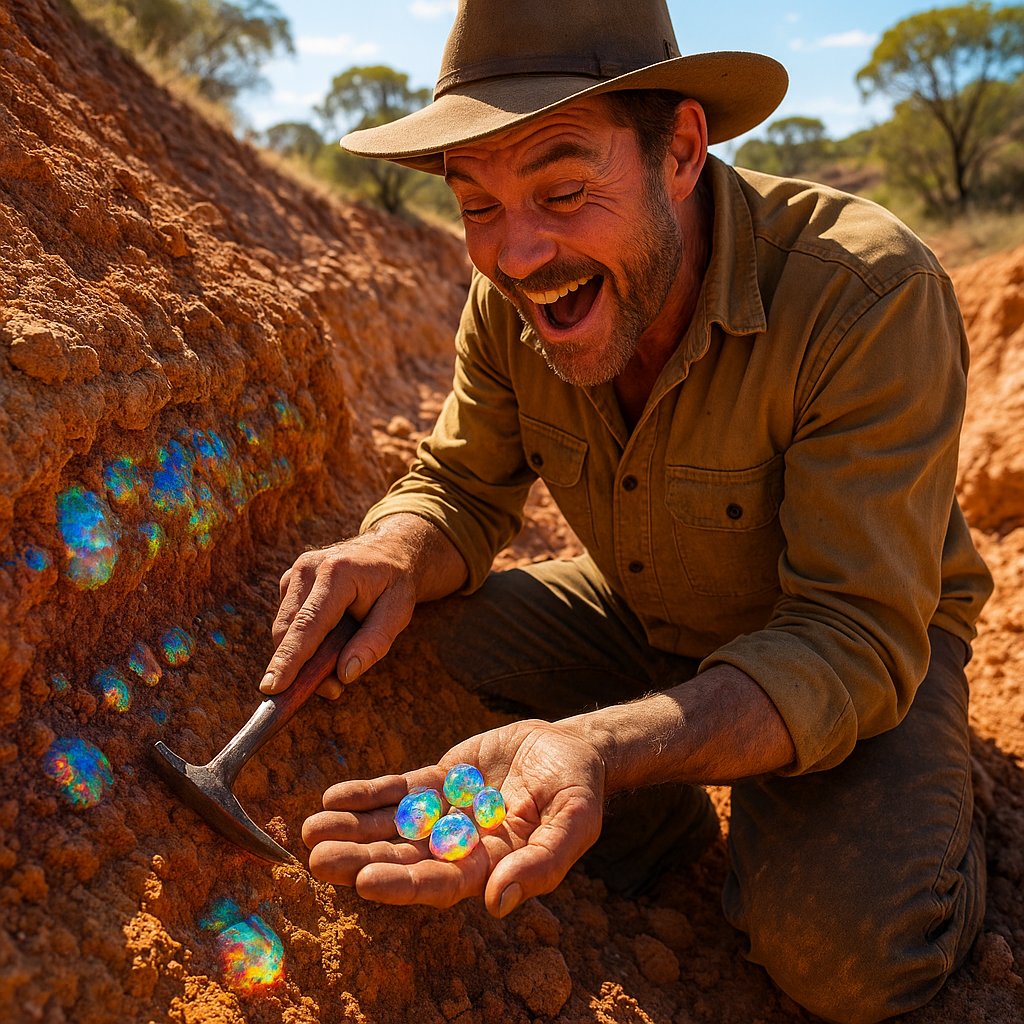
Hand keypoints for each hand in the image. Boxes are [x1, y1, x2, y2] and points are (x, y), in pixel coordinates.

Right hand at [260, 530, 417, 699]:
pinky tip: (329, 639)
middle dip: (299, 667)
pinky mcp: (290, 581)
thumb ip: (374, 642)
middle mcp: (308, 568)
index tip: (271, 687)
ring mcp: (295, 572)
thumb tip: (345, 674)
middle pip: (288, 629)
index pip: (308, 624)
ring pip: (285, 628)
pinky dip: (302, 640)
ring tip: (337, 663)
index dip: (289, 658)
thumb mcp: (399, 611)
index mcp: (337, 573)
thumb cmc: (395, 583)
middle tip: (331, 689)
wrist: (388, 550)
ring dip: (302, 655)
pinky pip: (288, 621)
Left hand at [301, 720, 605, 916]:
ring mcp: (447, 811)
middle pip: (402, 857)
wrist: (572, 749)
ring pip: (391, 825)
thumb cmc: (579, 792)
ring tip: (312, 829)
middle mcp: (459, 846)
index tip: (362, 881)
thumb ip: (540, 865)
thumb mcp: (574, 825)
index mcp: (490, 867)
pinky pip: (399, 789)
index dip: (401, 883)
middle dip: (359, 858)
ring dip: (352, 828)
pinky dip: (368, 793)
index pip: (438, 882)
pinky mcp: (440, 778)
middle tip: (317, 858)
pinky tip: (336, 795)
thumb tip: (496, 904)